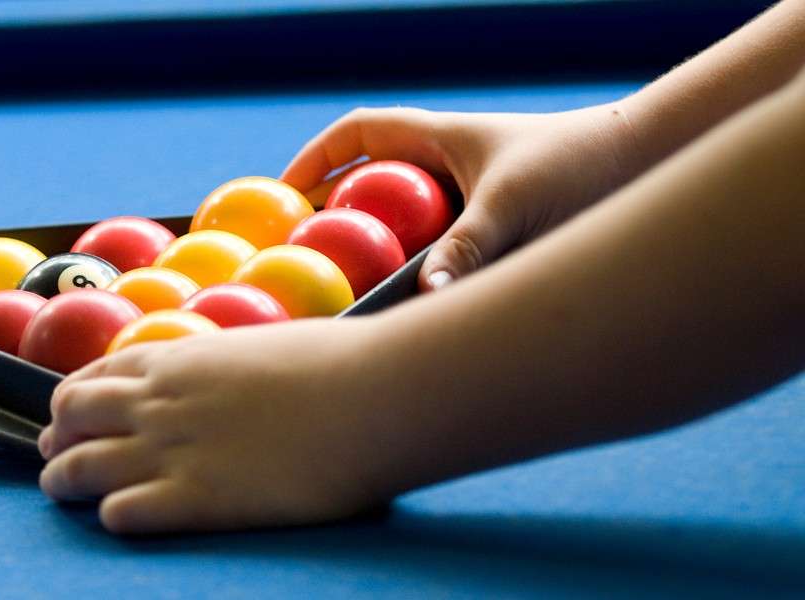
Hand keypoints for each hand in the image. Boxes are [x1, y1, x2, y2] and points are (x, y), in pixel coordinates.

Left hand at [37, 318, 398, 533]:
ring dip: (62, 480)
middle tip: (59, 455)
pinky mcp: (193, 500)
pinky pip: (119, 513)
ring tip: (61, 491)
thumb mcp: (265, 350)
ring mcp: (170, 450)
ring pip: (78, 466)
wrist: (372, 396)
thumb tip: (240, 379)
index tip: (74, 416)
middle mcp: (159, 401)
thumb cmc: (339, 365)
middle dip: (59, 436)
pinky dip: (111, 516)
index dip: (76, 399)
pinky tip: (125, 518)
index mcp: (176, 360)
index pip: (95, 375)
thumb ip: (230, 368)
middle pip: (70, 416)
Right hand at [281, 105, 639, 288]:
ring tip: (349, 298)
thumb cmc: (581, 165)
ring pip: (403, 230)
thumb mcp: (516, 206)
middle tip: (303, 260)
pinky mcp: (491, 237)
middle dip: (332, 219)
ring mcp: (468, 204)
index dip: (315, 161)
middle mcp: (448, 170)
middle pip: (369, 188)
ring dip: (376, 258)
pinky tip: (411, 316)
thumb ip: (469, 248)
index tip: (282, 197)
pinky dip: (417, 281)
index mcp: (440, 139)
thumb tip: (426, 297)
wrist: (650, 167)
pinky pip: (438, 259)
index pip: (358, 134)